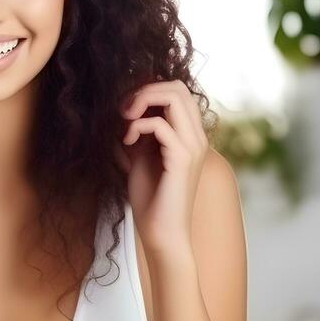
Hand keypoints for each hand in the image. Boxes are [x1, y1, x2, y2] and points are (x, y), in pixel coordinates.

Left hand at [118, 80, 205, 263]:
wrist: (161, 233)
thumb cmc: (151, 199)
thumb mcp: (140, 157)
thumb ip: (138, 133)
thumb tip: (122, 109)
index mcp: (190, 135)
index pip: (177, 91)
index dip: (148, 90)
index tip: (126, 109)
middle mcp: (197, 136)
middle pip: (177, 87)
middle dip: (145, 90)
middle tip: (124, 111)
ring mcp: (193, 146)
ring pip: (173, 97)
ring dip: (141, 102)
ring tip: (125, 121)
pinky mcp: (183, 159)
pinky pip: (159, 125)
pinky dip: (136, 127)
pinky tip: (126, 142)